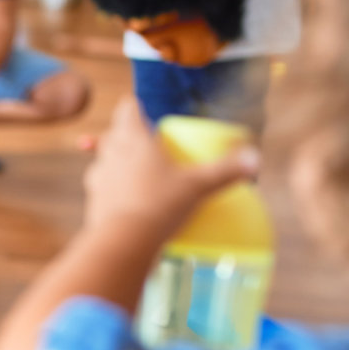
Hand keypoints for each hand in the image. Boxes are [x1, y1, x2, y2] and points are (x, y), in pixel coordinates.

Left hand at [80, 99, 256, 230]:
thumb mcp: (198, 187)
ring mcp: (98, 176)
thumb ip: (226, 171)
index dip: (135, 108)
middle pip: (115, 133)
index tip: (144, 113)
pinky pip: (99, 187)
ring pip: (103, 159)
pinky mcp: (92, 199)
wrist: (123, 242)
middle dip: (128, 135)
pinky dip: (111, 189)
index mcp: (135, 139)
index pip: (128, 108)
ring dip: (116, 162)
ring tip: (136, 174)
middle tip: (146, 145)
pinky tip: (126, 201)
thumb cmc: (161, 205)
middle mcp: (111, 152)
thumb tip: (256, 158)